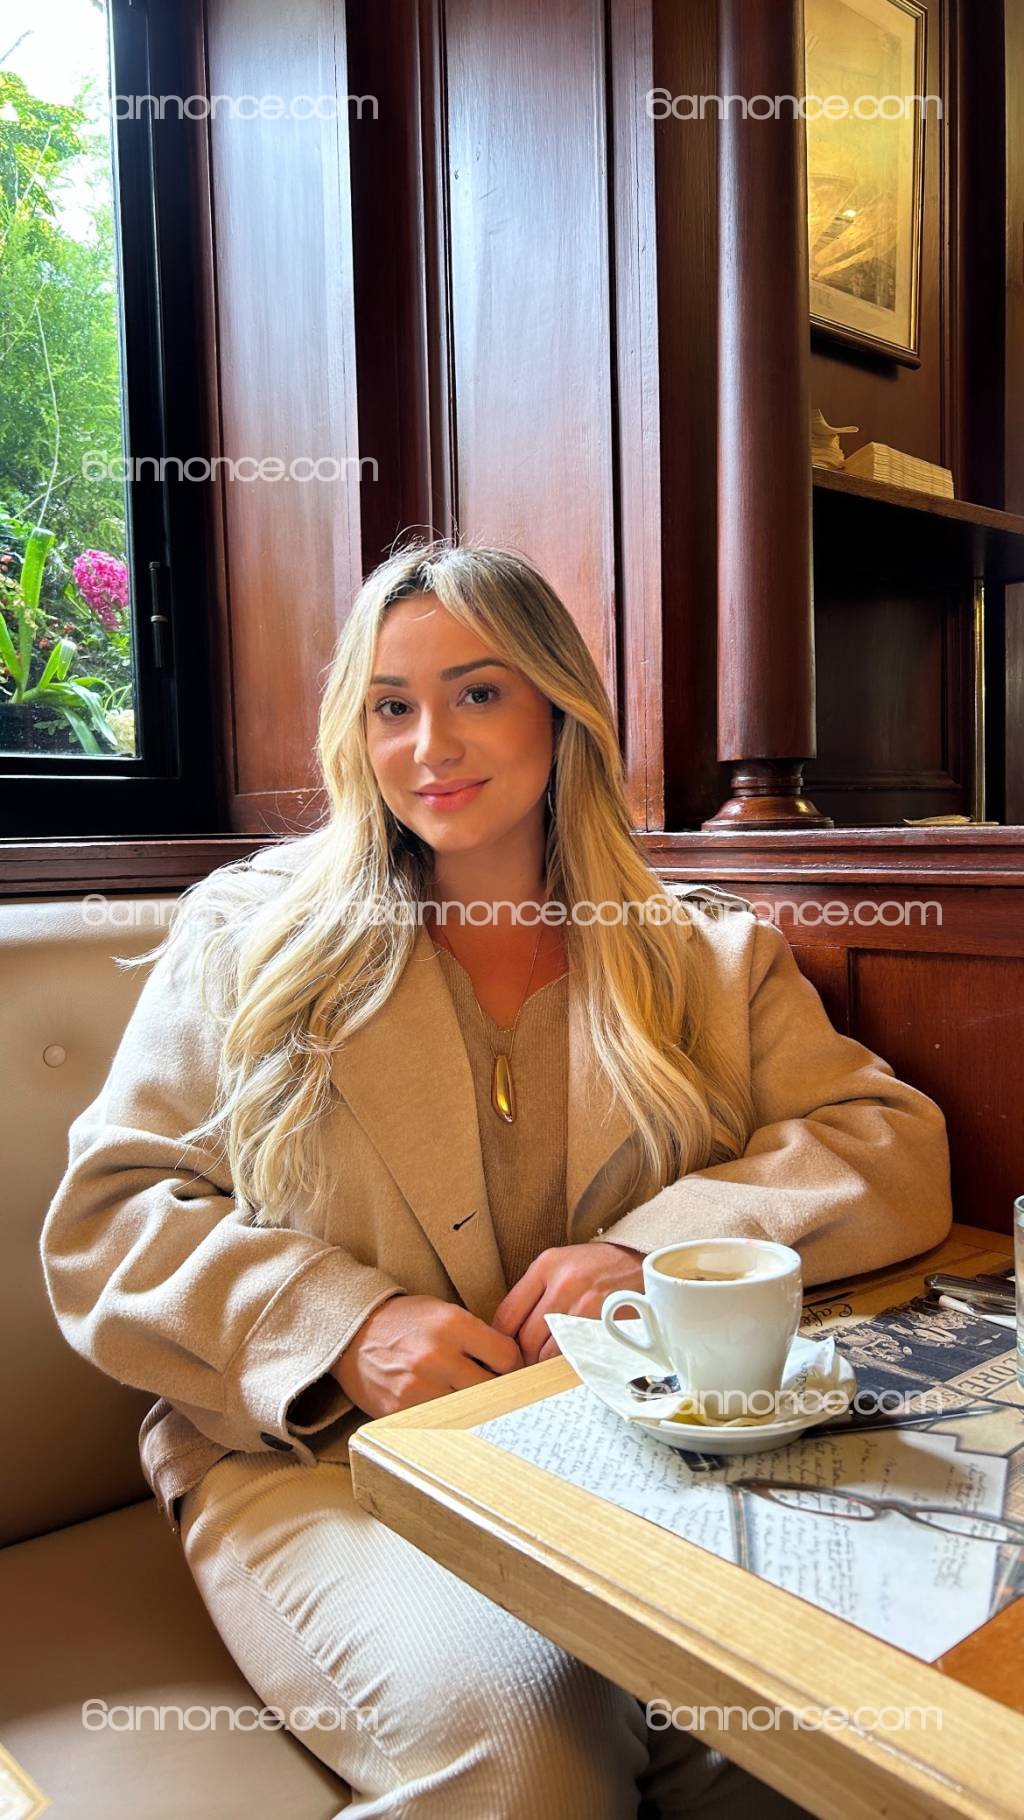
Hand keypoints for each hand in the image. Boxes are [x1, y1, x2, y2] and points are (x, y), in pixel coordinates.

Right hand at [331, 1294, 523, 1417]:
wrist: (352, 1334)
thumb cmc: (404, 1322)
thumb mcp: (443, 1313)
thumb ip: (477, 1335)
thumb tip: (514, 1364)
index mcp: (453, 1325)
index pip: (507, 1357)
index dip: (514, 1366)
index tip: (511, 1372)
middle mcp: (438, 1355)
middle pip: (492, 1388)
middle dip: (498, 1391)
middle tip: (497, 1392)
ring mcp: (419, 1386)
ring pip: (470, 1410)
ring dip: (474, 1408)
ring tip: (472, 1402)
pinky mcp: (402, 1410)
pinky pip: (441, 1422)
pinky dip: (448, 1419)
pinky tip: (446, 1410)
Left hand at [492, 1241, 644, 1364]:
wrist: (643, 1262)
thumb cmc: (598, 1267)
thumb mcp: (562, 1264)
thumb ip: (535, 1291)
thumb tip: (508, 1332)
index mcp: (545, 1266)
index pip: (507, 1315)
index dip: (503, 1341)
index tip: (507, 1352)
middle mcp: (562, 1283)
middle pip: (526, 1338)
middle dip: (525, 1357)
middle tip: (529, 1364)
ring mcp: (585, 1304)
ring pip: (548, 1352)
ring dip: (546, 1364)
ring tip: (551, 1365)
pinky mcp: (605, 1322)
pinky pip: (575, 1354)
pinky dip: (569, 1362)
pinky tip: (572, 1359)